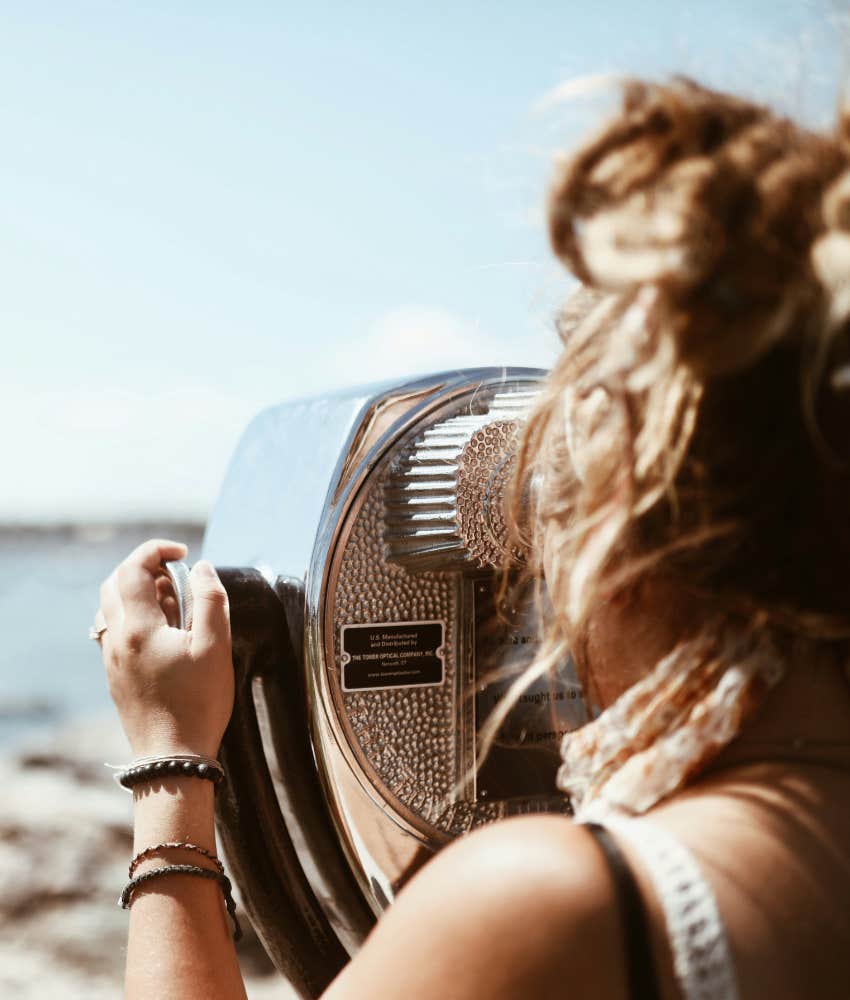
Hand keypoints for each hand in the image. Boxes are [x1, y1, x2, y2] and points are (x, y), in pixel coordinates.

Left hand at [96, 539, 233, 758]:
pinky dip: (134, 616)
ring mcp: (111, 658)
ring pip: (111, 607)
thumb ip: (211, 600)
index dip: (156, 550)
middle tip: (177, 575)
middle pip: (114, 582)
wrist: (172, 757)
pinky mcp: (115, 675)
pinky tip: (164, 633)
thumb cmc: (198, 703)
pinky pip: (115, 631)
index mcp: (139, 628)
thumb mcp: (216, 647)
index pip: (133, 568)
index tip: (183, 552)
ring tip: (173, 604)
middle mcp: (117, 639)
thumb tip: (203, 568)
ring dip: (137, 592)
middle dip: (144, 567)